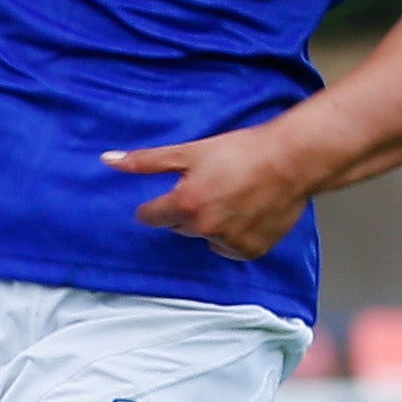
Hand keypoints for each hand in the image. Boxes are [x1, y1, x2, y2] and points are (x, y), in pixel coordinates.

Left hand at [102, 125, 317, 260]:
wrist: (294, 160)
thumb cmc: (242, 151)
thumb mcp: (190, 151)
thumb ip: (146, 161)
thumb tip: (107, 160)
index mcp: (186, 205)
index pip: (150, 216)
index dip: (157, 204)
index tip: (172, 194)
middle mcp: (205, 228)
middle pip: (178, 226)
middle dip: (187, 211)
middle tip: (210, 188)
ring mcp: (229, 242)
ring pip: (204, 237)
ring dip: (211, 223)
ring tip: (232, 197)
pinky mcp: (250, 250)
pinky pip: (229, 248)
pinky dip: (233, 235)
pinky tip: (245, 212)